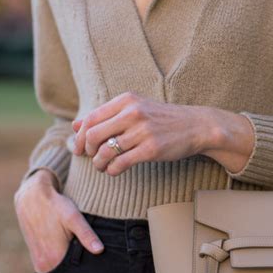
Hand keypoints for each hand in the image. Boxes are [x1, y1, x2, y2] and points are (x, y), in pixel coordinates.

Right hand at [14, 169, 104, 272]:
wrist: (30, 196)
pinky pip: (52, 264)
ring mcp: (37, 259)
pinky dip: (61, 263)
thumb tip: (100, 250)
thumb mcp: (73, 217)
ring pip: (58, 271)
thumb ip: (86, 234)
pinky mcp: (36, 254)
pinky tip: (71, 258)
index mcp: (54, 257)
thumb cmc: (54, 205)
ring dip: (69, 270)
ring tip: (85, 269)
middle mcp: (43, 262)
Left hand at [71, 92, 221, 175]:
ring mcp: (142, 131)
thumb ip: (105, 116)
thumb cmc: (162, 119)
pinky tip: (115, 171)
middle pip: (94, 135)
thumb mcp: (134, 109)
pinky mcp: (151, 149)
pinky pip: (121, 163)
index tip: (80, 149)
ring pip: (106, 152)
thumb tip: (75, 126)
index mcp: (126, 101)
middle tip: (91, 158)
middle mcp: (133, 113)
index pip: (91, 118)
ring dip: (99, 164)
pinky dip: (112, 170)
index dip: (81, 136)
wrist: (196, 126)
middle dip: (88, 151)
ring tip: (103, 167)